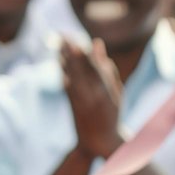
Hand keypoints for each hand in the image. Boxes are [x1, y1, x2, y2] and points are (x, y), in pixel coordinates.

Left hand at [61, 38, 123, 158]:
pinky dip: (62, 68)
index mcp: (105, 94)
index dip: (83, 57)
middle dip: (68, 52)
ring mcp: (78, 99)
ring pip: (68, 73)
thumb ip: (106, 68)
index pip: (93, 71)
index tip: (76, 43)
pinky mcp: (70, 100)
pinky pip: (65, 80)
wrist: (97, 140)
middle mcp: (89, 96)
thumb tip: (96, 43)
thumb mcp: (116, 92)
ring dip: (62, 56)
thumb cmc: (111, 114)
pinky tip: (58, 56)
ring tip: (58, 39)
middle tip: (61, 34)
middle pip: (77, 70)